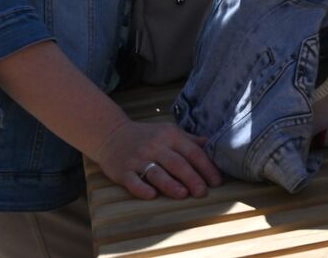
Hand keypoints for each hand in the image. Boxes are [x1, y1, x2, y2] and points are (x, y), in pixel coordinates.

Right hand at [91, 119, 221, 200]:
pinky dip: (141, 188)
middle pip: (177, 163)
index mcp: (170, 136)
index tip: (216, 181)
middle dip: (192, 178)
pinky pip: (132, 181)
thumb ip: (190, 140)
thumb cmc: (147, 136)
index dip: (206, 167)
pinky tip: (152, 195)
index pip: (192, 152)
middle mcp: (155, 146)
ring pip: (156, 172)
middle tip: (202, 192)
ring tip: (183, 194)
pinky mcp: (122, 170)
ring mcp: (138, 158)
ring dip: (170, 184)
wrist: (111, 135)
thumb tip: (212, 145)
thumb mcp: (169, 131)